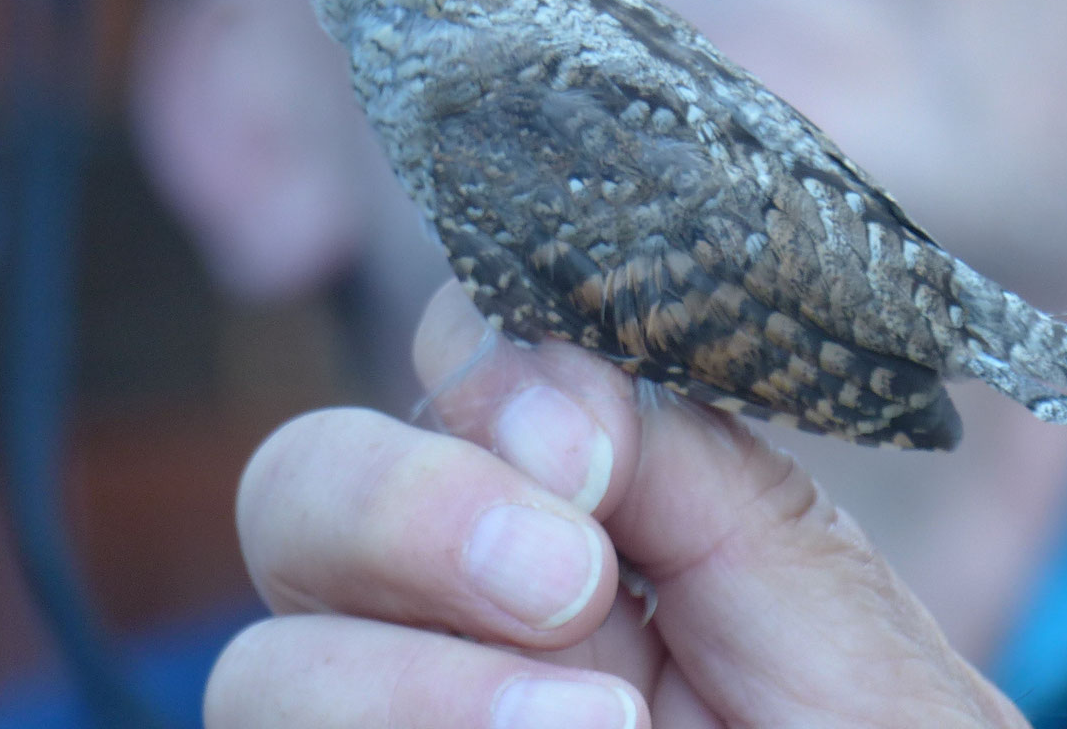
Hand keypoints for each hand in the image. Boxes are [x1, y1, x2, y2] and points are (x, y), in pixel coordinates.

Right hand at [213, 283, 1026, 728]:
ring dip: (415, 688)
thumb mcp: (801, 581)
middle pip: (298, 492)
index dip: (483, 382)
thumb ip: (673, 452)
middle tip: (570, 584)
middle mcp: (457, 612)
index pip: (443, 372)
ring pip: (264, 668)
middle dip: (409, 512)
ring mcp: (407, 723)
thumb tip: (534, 372)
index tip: (587, 461)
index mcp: (572, 510)